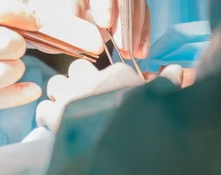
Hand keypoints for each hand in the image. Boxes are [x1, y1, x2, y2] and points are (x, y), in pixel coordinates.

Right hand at [0, 0, 42, 136]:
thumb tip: (16, 20)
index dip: (22, 13)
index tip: (35, 20)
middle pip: (9, 42)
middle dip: (18, 45)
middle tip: (10, 48)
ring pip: (8, 71)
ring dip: (15, 70)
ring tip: (5, 68)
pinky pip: (0, 99)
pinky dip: (20, 95)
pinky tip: (27, 90)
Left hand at [22, 0, 150, 58]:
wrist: (48, 15)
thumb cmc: (45, 15)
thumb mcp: (51, 22)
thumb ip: (71, 31)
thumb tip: (96, 44)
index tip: (105, 24)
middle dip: (123, 17)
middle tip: (122, 45)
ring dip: (135, 27)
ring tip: (131, 52)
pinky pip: (139, 8)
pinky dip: (140, 30)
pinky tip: (139, 50)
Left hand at [35, 60, 182, 132]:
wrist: (127, 152)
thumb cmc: (148, 124)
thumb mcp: (162, 102)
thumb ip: (165, 84)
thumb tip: (176, 70)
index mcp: (118, 75)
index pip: (107, 67)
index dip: (105, 78)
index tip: (109, 90)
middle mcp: (92, 80)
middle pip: (76, 69)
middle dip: (78, 81)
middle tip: (85, 98)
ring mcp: (72, 97)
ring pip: (56, 84)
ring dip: (60, 95)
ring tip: (67, 109)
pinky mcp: (56, 117)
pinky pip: (44, 109)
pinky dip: (47, 115)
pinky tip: (56, 123)